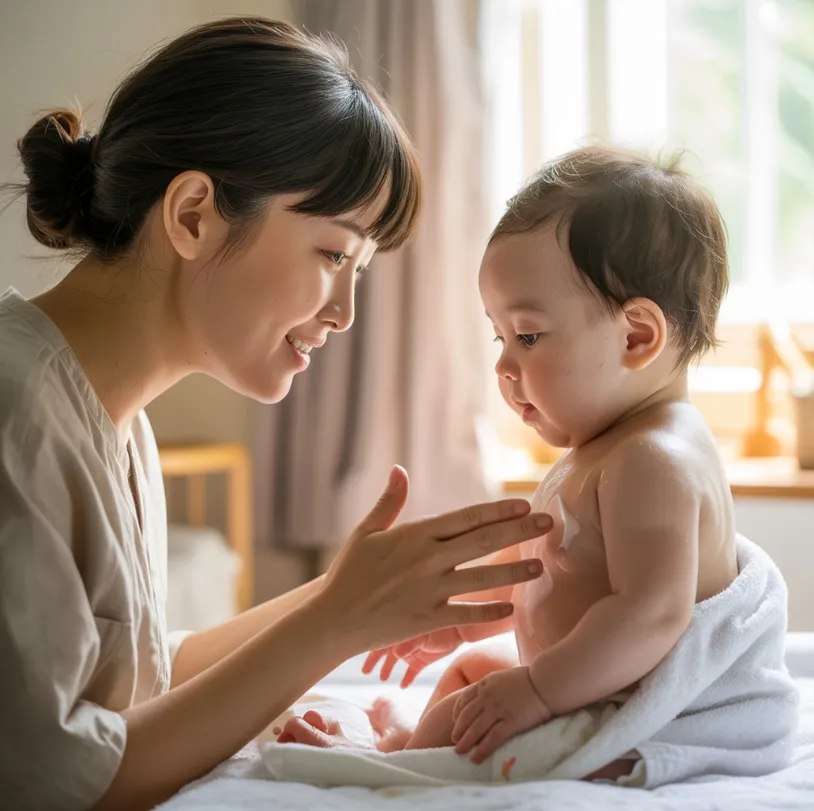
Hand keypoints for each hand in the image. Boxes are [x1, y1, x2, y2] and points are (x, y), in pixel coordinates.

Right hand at [319, 465, 549, 653]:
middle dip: (519, 532)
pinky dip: (490, 612)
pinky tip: (512, 609)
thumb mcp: (366, 532)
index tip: (524, 505)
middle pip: (483, 541)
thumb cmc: (349, 573)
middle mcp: (428, 560)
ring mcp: (430, 590)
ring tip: (540, 566)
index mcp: (416, 535)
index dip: (498, 510)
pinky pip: (467, 614)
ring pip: (482, 577)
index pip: (466, 518)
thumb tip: (399, 469)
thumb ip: (389, 501)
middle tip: (548, 523)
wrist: (332, 618)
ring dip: (514, 571)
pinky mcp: (428, 619)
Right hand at [363, 628, 463, 687]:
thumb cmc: (440, 625)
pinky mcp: (423, 660)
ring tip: (383, 678)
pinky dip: (407, 678)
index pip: (380, 639)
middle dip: (375, 660)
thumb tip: (394, 654)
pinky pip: (412, 671)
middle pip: (384, 651)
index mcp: (399, 629)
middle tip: (366, 671)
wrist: (460, 628)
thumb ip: (409, 643)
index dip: (370, 649)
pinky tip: (403, 686)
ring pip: (396, 661)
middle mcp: (403, 639)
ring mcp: (413, 650)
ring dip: (389, 669)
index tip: (360, 657)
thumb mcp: (423, 632)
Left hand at [451, 666, 551, 762]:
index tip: (454, 721)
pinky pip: (492, 739)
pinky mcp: (510, 722)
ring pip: (475, 728)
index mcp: (486, 683)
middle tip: (454, 740)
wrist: (546, 682)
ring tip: (459, 752)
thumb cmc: (530, 679)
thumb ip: (494, 686)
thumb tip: (489, 694)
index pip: (464, 698)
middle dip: (458, 729)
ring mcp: (498, 709)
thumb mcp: (504, 677)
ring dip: (465, 742)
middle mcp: (488, 696)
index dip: (457, 712)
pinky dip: (481, 750)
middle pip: (466, 715)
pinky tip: (475, 758)